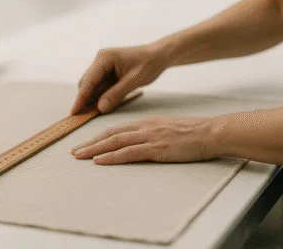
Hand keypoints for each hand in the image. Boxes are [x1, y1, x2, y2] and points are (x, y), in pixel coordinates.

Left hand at [71, 116, 214, 164]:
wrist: (209, 132)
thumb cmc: (191, 133)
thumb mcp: (166, 128)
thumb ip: (150, 132)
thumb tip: (137, 140)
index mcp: (145, 122)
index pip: (116, 128)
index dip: (98, 136)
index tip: (84, 143)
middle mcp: (143, 127)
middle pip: (110, 134)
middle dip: (90, 143)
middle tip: (74, 152)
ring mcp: (149, 137)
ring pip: (115, 142)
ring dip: (95, 150)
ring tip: (80, 156)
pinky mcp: (156, 148)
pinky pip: (129, 152)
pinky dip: (112, 157)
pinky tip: (100, 161)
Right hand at [72, 43, 168, 114]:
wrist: (159, 55)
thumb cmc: (149, 64)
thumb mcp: (134, 81)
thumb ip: (116, 94)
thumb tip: (100, 108)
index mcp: (104, 58)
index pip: (88, 81)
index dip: (81, 98)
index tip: (74, 112)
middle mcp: (100, 59)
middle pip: (86, 83)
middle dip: (85, 99)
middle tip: (84, 116)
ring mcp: (103, 64)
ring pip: (93, 85)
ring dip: (94, 98)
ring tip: (95, 112)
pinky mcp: (108, 70)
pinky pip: (100, 85)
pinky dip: (101, 95)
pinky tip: (105, 104)